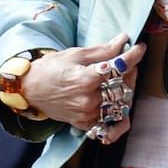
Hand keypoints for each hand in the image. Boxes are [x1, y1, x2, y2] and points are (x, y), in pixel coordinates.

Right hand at [19, 33, 145, 144]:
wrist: (28, 89)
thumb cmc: (50, 69)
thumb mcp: (76, 54)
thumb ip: (103, 50)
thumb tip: (124, 40)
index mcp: (87, 79)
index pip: (121, 66)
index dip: (134, 54)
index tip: (139, 47)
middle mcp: (88, 99)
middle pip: (124, 85)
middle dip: (130, 71)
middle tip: (127, 63)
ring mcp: (87, 114)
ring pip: (121, 104)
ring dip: (127, 90)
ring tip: (122, 80)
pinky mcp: (84, 123)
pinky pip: (109, 127)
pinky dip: (119, 120)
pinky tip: (121, 109)